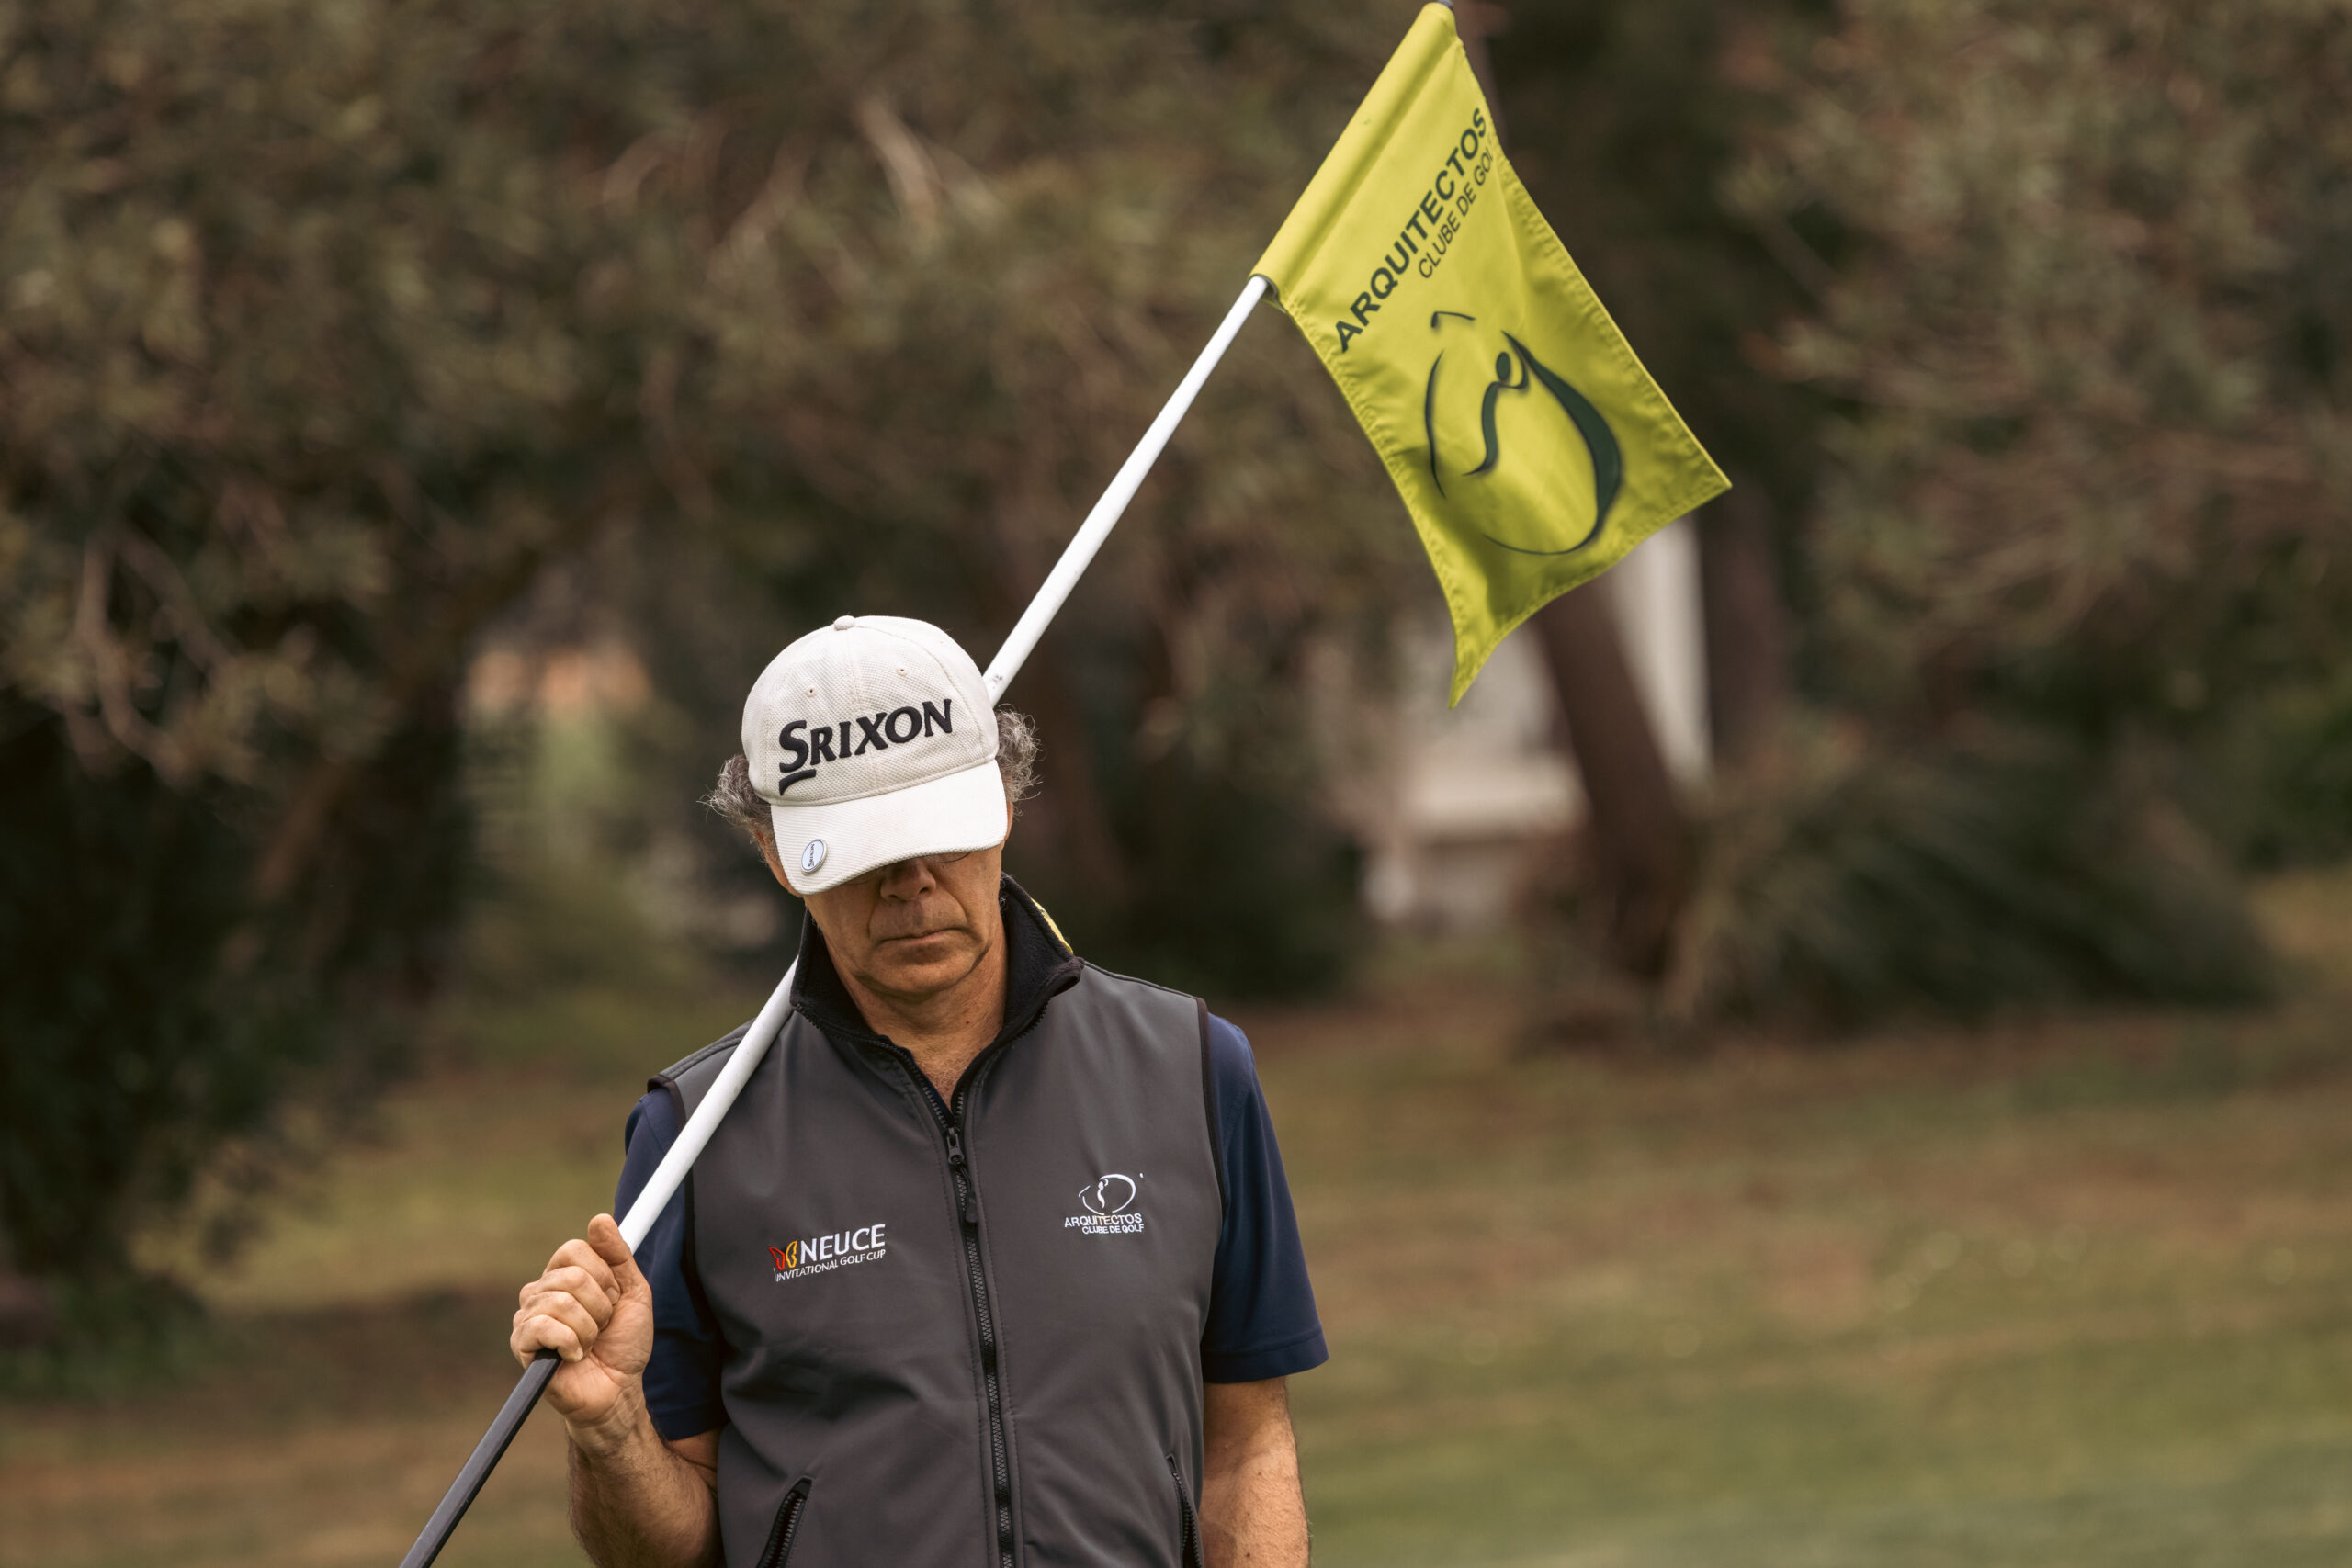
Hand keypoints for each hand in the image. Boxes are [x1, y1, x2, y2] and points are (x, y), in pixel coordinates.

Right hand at [512, 1213, 655, 1437]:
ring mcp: (528, 1317)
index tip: (613, 1298)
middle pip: (570, 1276)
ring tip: (589, 1344)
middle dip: (600, 1306)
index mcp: (564, 1275)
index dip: (603, 1275)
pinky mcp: (522, 1345)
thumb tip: (600, 1219)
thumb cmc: (624, 1343)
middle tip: (602, 1327)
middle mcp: (541, 1291)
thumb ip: (619, 1255)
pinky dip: (572, 1343)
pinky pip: (543, 1327)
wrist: (618, 1389)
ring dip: (589, 1329)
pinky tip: (575, 1357)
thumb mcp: (634, 1292)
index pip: (575, 1248)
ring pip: (561, 1302)